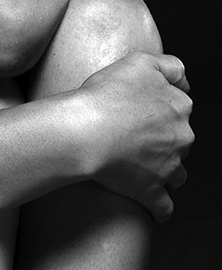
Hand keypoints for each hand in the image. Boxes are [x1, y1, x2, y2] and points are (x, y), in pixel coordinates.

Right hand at [77, 52, 193, 221]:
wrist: (86, 131)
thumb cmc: (106, 95)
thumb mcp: (139, 61)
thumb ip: (169, 65)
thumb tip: (184, 80)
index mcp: (179, 107)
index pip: (181, 106)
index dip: (162, 106)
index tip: (144, 108)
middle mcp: (180, 138)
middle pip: (180, 140)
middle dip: (165, 139)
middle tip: (135, 134)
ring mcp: (168, 168)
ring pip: (177, 173)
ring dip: (166, 171)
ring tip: (142, 167)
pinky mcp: (151, 192)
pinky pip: (163, 207)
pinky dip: (159, 208)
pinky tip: (152, 205)